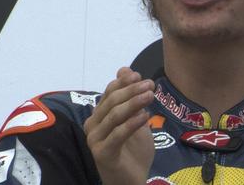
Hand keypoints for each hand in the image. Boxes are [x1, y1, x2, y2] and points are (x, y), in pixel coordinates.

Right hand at [84, 67, 154, 184]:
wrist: (132, 181)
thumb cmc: (134, 152)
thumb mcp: (137, 120)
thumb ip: (132, 99)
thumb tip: (125, 69)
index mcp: (99, 116)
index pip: (109, 92)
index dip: (124, 82)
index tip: (140, 75)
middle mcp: (93, 125)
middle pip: (111, 101)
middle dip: (132, 90)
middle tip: (150, 84)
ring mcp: (95, 140)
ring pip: (114, 115)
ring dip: (134, 102)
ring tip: (150, 95)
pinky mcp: (102, 153)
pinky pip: (117, 134)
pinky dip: (132, 123)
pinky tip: (145, 116)